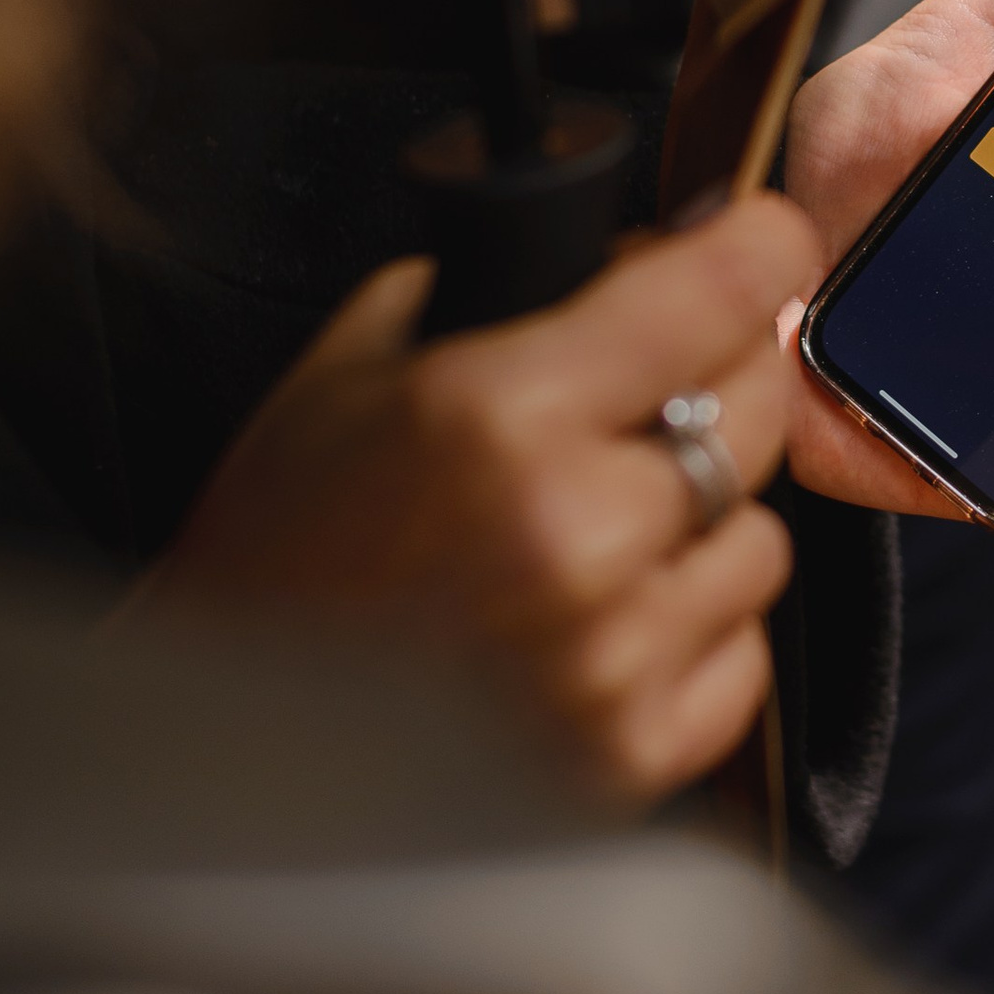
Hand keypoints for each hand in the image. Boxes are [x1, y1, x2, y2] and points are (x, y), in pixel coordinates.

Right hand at [154, 194, 809, 803]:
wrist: (230, 744)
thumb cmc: (280, 555)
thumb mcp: (354, 373)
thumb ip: (505, 297)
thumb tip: (649, 250)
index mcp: (502, 417)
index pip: (717, 291)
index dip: (757, 246)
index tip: (763, 239)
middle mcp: (576, 534)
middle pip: (758, 403)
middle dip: (720, 373)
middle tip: (655, 389)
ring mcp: (613, 656)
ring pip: (762, 535)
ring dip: (702, 518)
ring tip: (602, 530)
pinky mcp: (634, 754)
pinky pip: (745, 651)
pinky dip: (694, 629)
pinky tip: (607, 619)